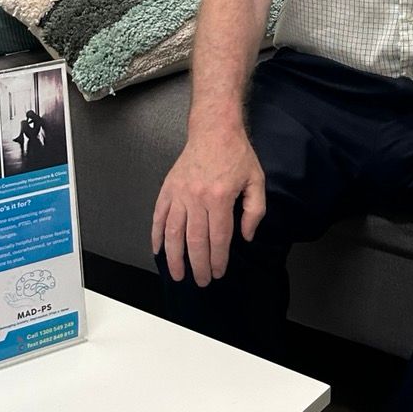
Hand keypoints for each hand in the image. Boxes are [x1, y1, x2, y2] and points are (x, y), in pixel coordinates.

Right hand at [151, 129, 264, 286]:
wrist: (214, 129)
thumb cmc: (237, 155)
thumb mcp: (256, 180)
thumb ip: (255, 211)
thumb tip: (246, 237)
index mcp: (221, 198)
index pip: (218, 237)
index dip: (218, 259)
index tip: (218, 273)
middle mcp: (197, 198)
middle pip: (195, 240)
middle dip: (198, 265)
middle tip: (200, 282)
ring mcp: (179, 193)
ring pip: (173, 232)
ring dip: (174, 257)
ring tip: (177, 274)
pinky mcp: (168, 188)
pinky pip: (159, 215)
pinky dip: (156, 234)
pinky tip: (157, 250)